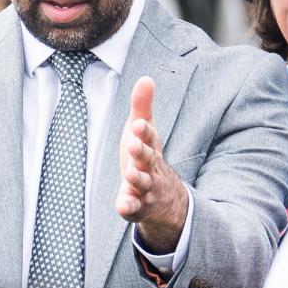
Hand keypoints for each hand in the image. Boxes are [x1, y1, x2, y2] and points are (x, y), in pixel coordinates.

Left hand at [114, 78, 186, 253]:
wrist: (164, 197)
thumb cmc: (146, 156)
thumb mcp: (143, 132)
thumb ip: (142, 107)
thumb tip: (146, 78)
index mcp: (151, 147)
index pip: (149, 137)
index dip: (144, 131)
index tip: (137, 124)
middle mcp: (151, 168)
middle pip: (148, 159)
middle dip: (141, 152)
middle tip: (132, 144)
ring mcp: (146, 189)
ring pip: (143, 184)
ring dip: (137, 179)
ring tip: (130, 174)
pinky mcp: (137, 207)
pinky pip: (134, 208)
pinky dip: (130, 207)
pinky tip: (123, 205)